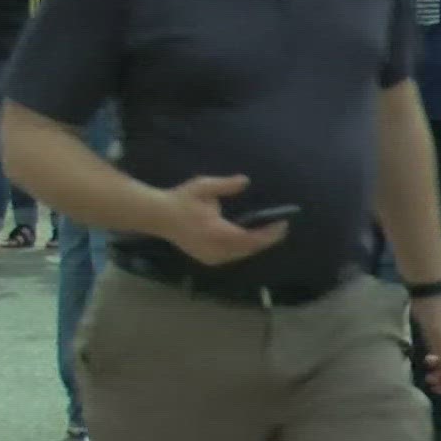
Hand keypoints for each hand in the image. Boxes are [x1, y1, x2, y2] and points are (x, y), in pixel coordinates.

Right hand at [161, 175, 288, 265]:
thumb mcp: (204, 187)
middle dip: (267, 239)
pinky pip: (231, 256)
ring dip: (256, 245)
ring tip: (270, 232)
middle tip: (281, 227)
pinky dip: (243, 249)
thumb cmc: (181, 199)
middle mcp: (215, 249)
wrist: (158, 216)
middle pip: (249, 249)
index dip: (268, 234)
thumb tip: (246, 181)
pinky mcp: (206, 258)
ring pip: (241, 254)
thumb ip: (226, 185)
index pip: (250, 238)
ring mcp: (210, 256)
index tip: (283, 224)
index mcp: (217, 233)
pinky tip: (251, 239)